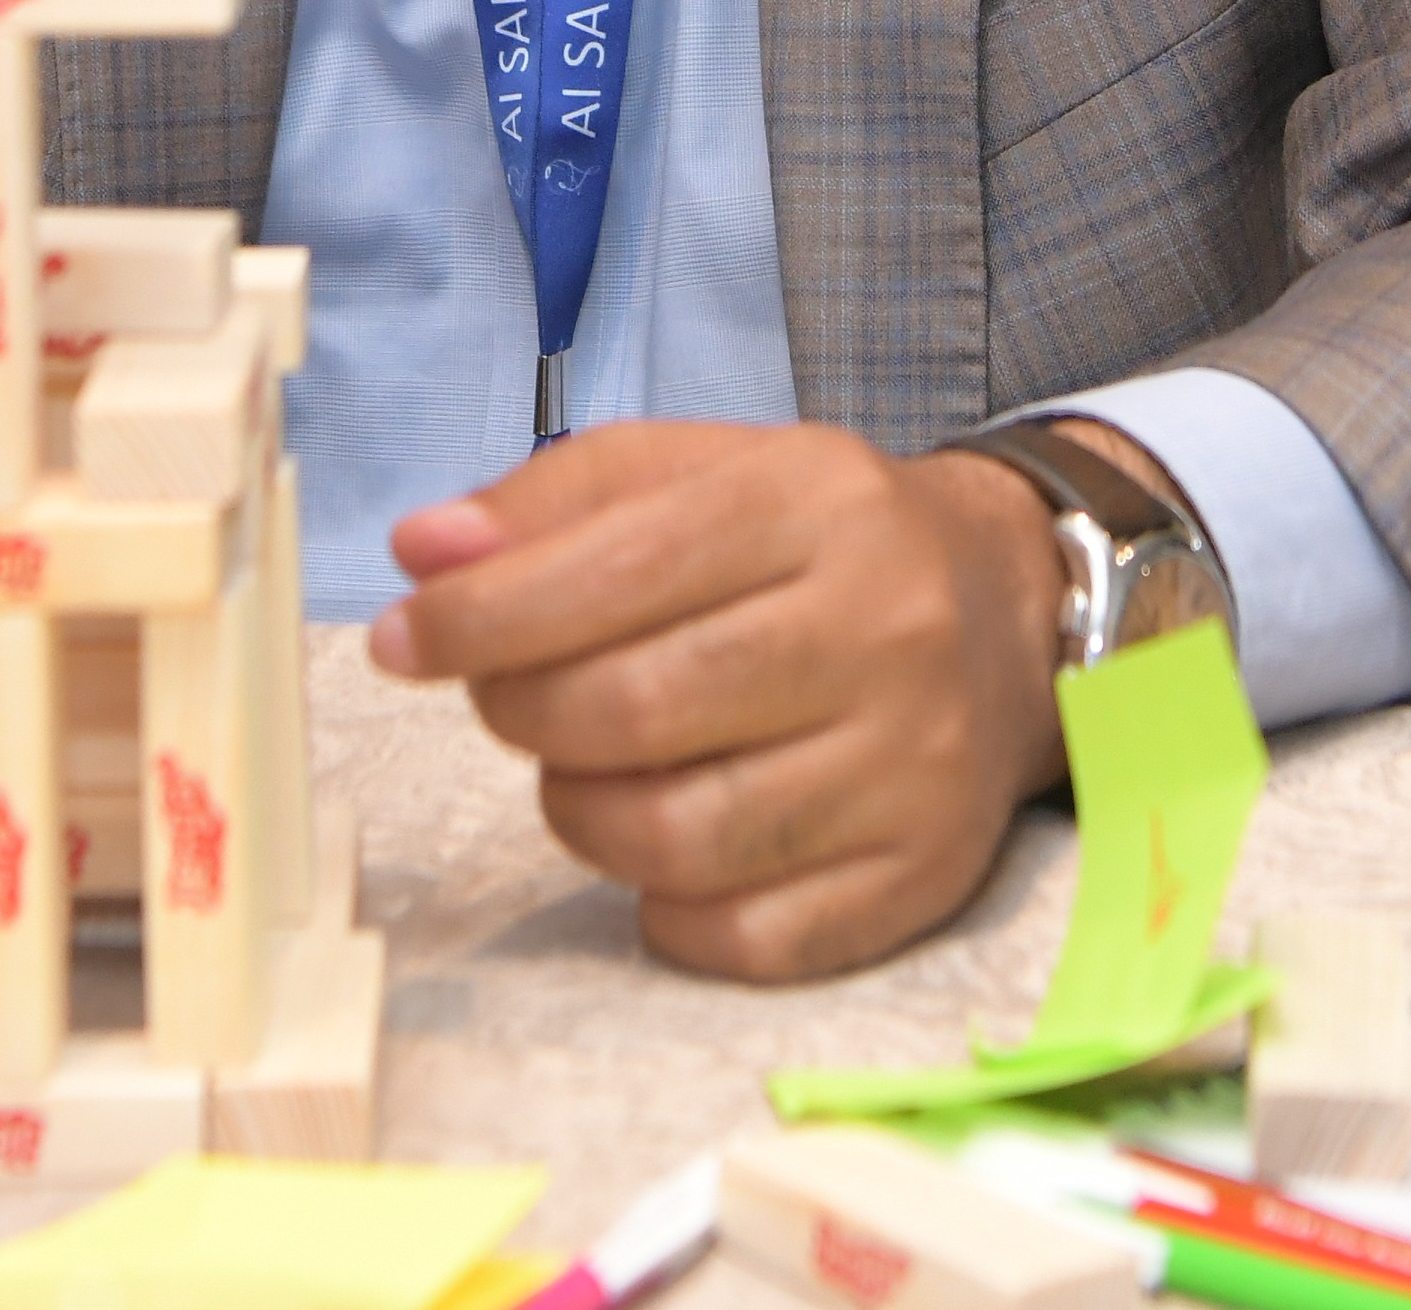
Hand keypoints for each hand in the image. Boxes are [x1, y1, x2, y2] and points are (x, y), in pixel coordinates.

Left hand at [366, 419, 1071, 979]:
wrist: (1009, 616)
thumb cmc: (818, 544)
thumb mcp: (702, 472)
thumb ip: (554, 502)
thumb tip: (424, 551)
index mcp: (815, 506)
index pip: (613, 572)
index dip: (479, 619)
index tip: (401, 640)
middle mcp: (881, 632)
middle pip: (635, 711)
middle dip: (523, 712)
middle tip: (504, 697)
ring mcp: (912, 767)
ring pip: (678, 838)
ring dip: (582, 812)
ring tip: (582, 766)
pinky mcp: (921, 876)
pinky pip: (747, 937)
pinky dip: (665, 908)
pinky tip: (659, 849)